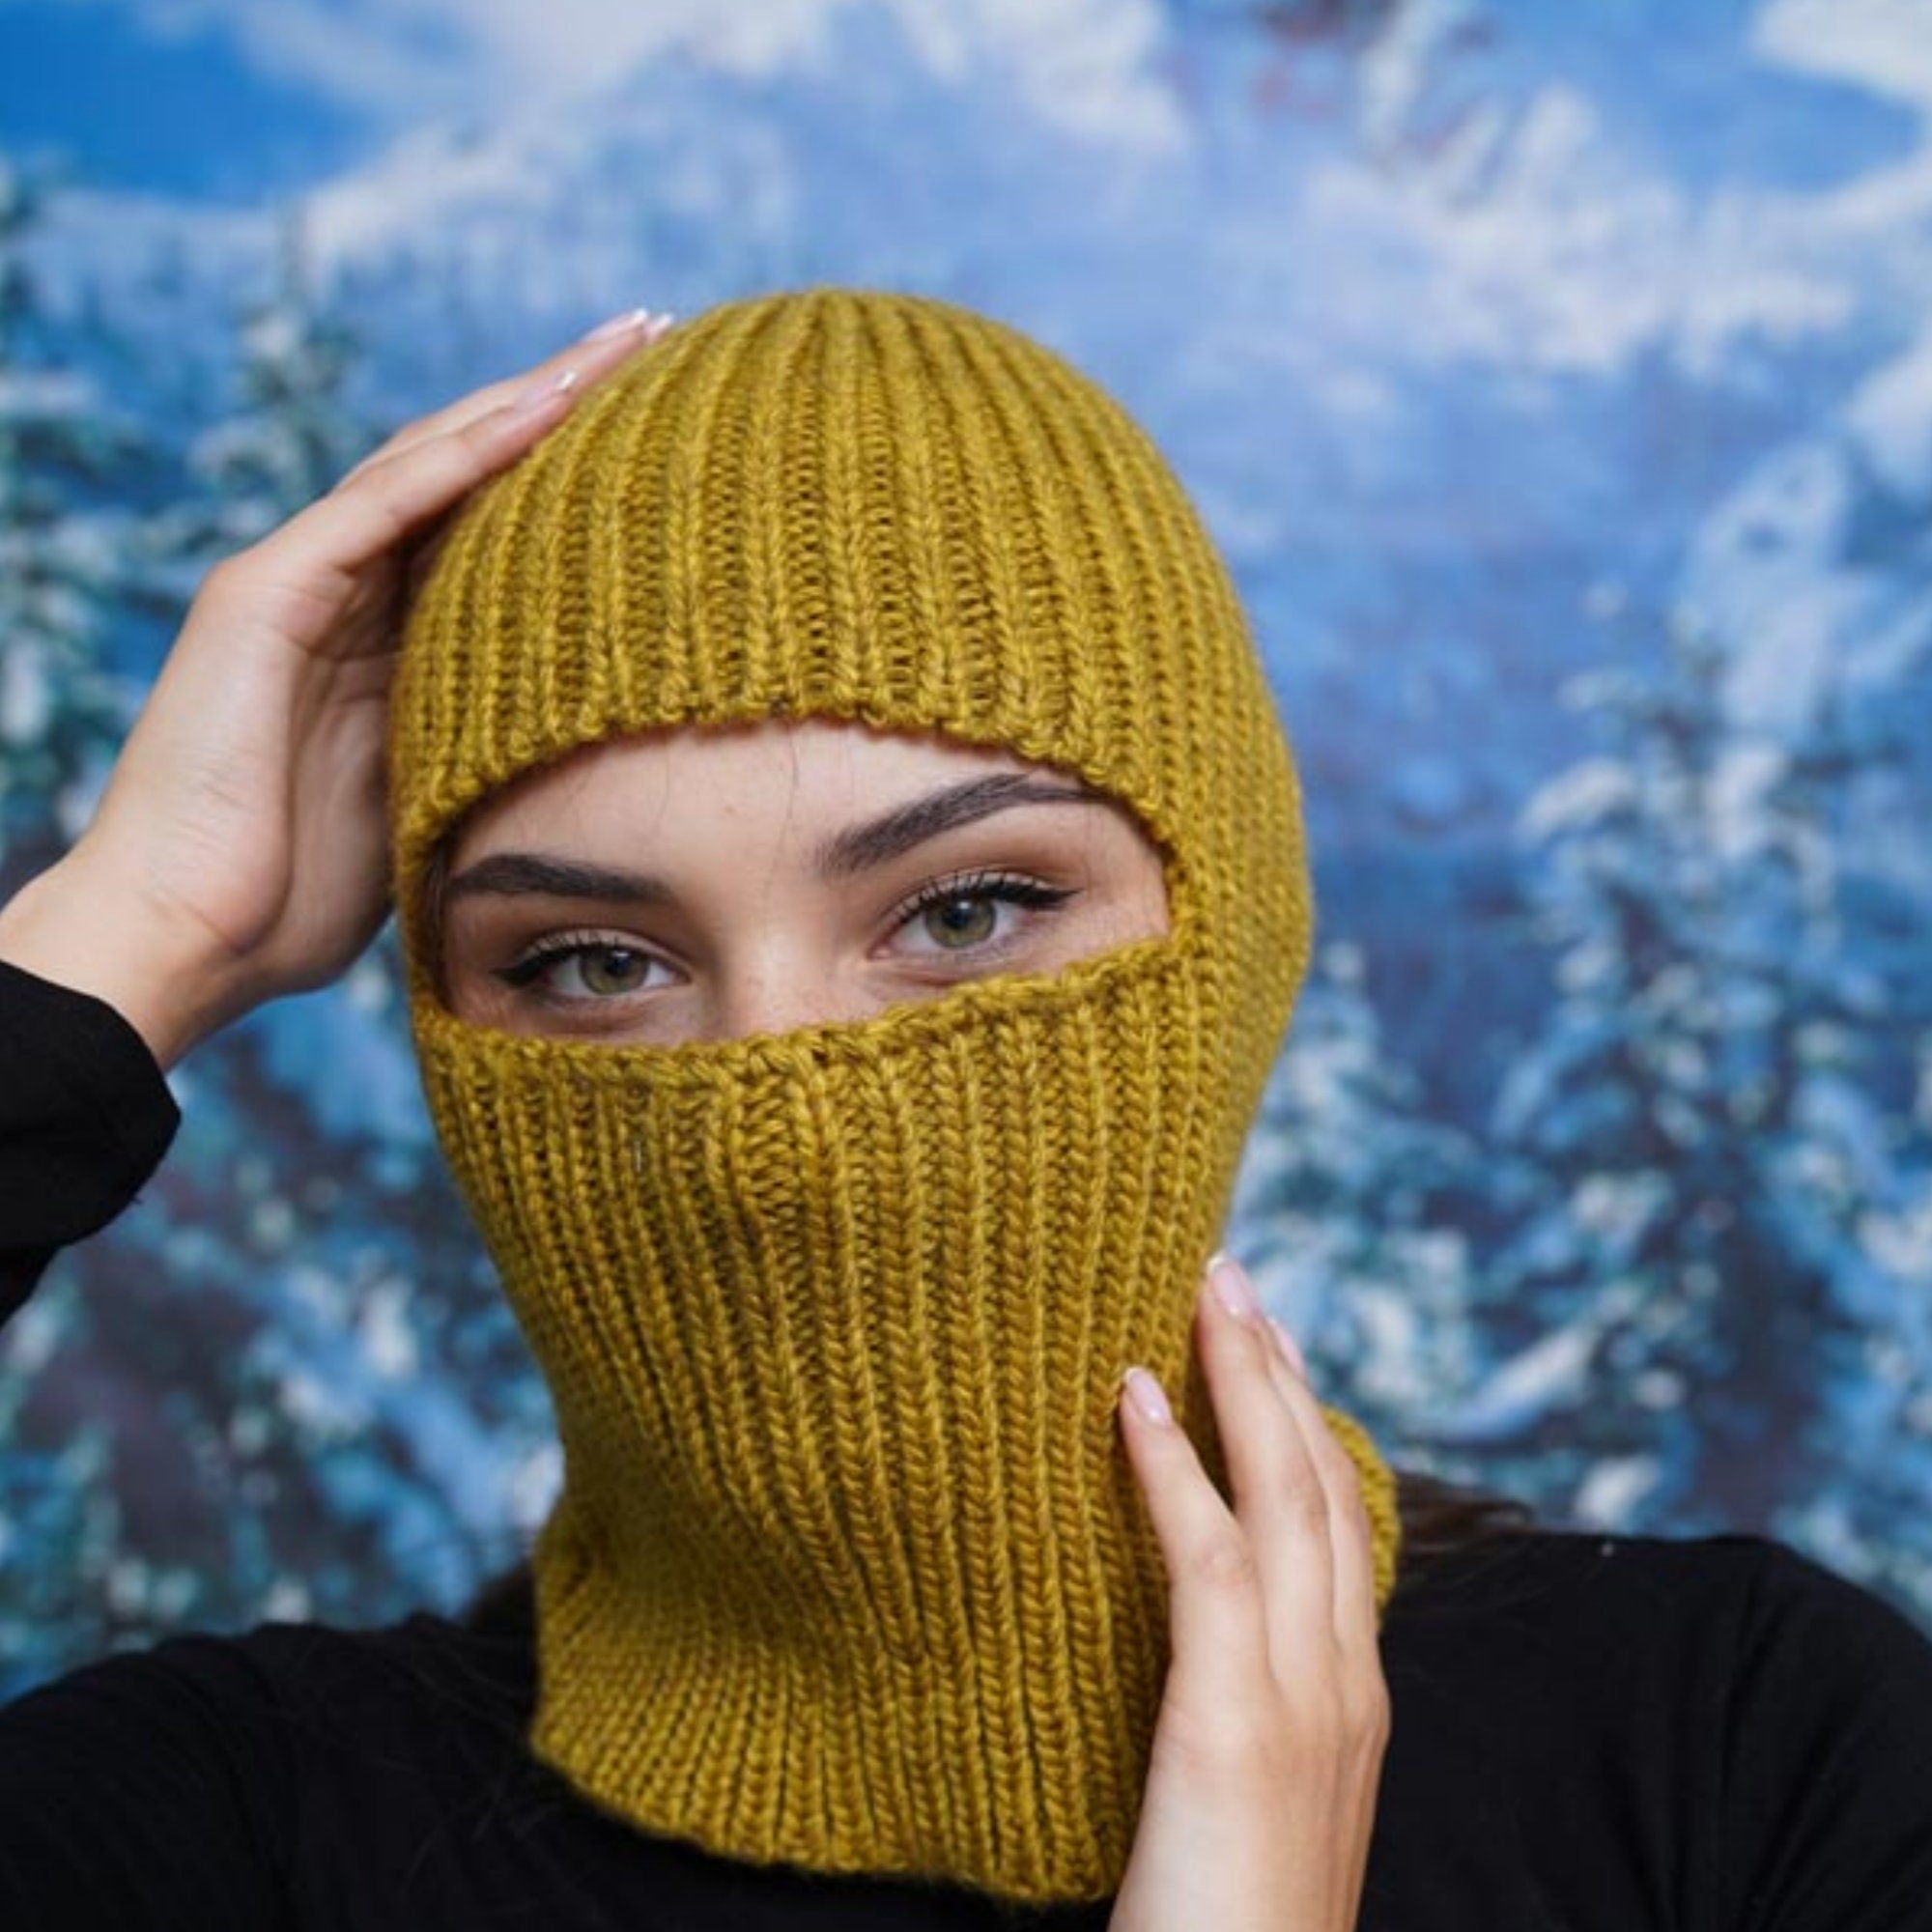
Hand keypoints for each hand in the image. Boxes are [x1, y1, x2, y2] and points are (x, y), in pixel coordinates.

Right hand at [0, 308, 673, 1065]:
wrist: (189, 940)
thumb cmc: (298, 902)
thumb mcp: (430, 803)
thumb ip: (485, 748)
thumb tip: (593, 754)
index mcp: (387, 642)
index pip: (493, 527)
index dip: (574, 472)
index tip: (671, 433)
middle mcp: (345, 592)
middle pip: (470, 468)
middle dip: (564, 400)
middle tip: (659, 340)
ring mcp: (300, 584)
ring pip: (432, 460)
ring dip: (532, 397)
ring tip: (626, 342)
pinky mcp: (266, 595)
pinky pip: (382, 504)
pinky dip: (466, 453)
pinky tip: (547, 406)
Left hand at [1110, 1256, 1388, 1931]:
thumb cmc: (1227, 1924)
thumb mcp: (1253, 1801)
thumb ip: (1241, 1710)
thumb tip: (1194, 1637)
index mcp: (1352, 1698)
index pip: (1339, 1523)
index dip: (1306, 1420)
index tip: (1268, 1343)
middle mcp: (1344, 1682)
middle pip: (1321, 1483)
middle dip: (1279, 1368)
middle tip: (1234, 1278)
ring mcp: (1301, 1700)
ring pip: (1282, 1497)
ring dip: (1241, 1379)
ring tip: (1200, 1290)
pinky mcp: (1233, 1724)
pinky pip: (1206, 1560)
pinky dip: (1172, 1464)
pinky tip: (1134, 1394)